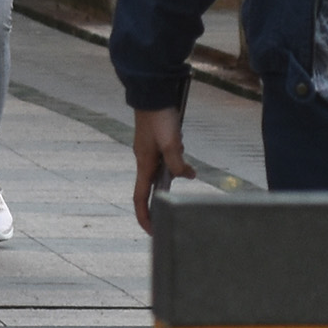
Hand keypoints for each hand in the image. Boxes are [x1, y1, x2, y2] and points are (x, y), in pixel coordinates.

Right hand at [129, 105, 190, 230]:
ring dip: (169, 181)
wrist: (152, 95)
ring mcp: (148, 153)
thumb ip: (178, 163)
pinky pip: (163, 161)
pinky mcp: (154, 144)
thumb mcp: (172, 143)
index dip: (145, 217)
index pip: (140, 198)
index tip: (152, 231)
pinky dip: (173, 165)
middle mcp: (144, 161)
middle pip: (148, 189)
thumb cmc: (160, 119)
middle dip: (157, 204)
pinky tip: (183, 158)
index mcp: (144, 165)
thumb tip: (188, 177)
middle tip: (169, 217)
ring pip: (158, 174)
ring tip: (184, 181)